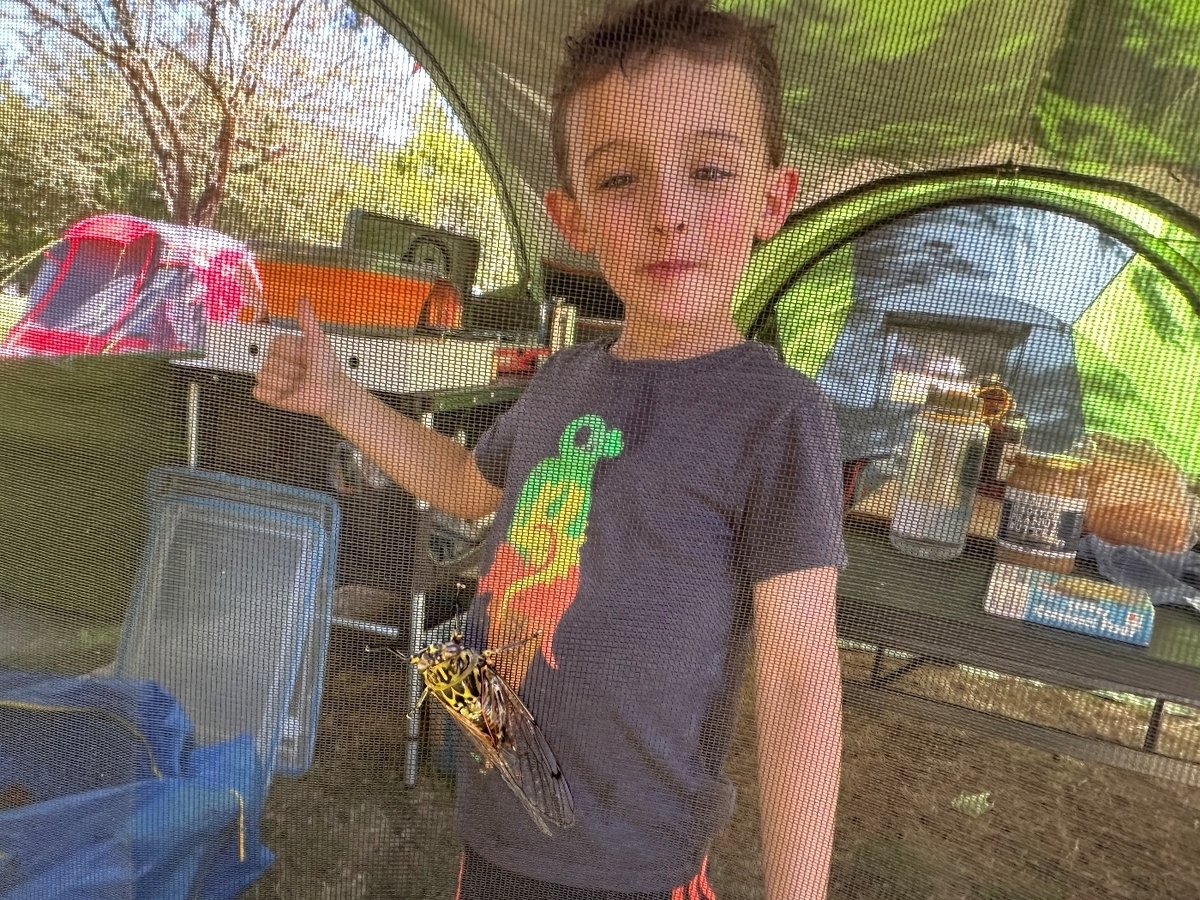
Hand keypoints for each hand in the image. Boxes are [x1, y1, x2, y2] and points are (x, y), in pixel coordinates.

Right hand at [253, 297, 352, 419]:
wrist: (332, 393)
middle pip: (269, 361)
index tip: (306, 357)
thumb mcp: (317, 341)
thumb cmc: (326, 368)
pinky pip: (259, 391)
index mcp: (283, 346)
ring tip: (299, 384)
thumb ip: (307, 320)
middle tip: (304, 373)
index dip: (293, 353)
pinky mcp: (267, 395)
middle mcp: (273, 360)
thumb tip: (303, 298)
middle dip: (291, 369)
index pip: (275, 344)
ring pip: (264, 376)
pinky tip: (288, 394)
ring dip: (286, 383)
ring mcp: (269, 377)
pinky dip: (275, 395)